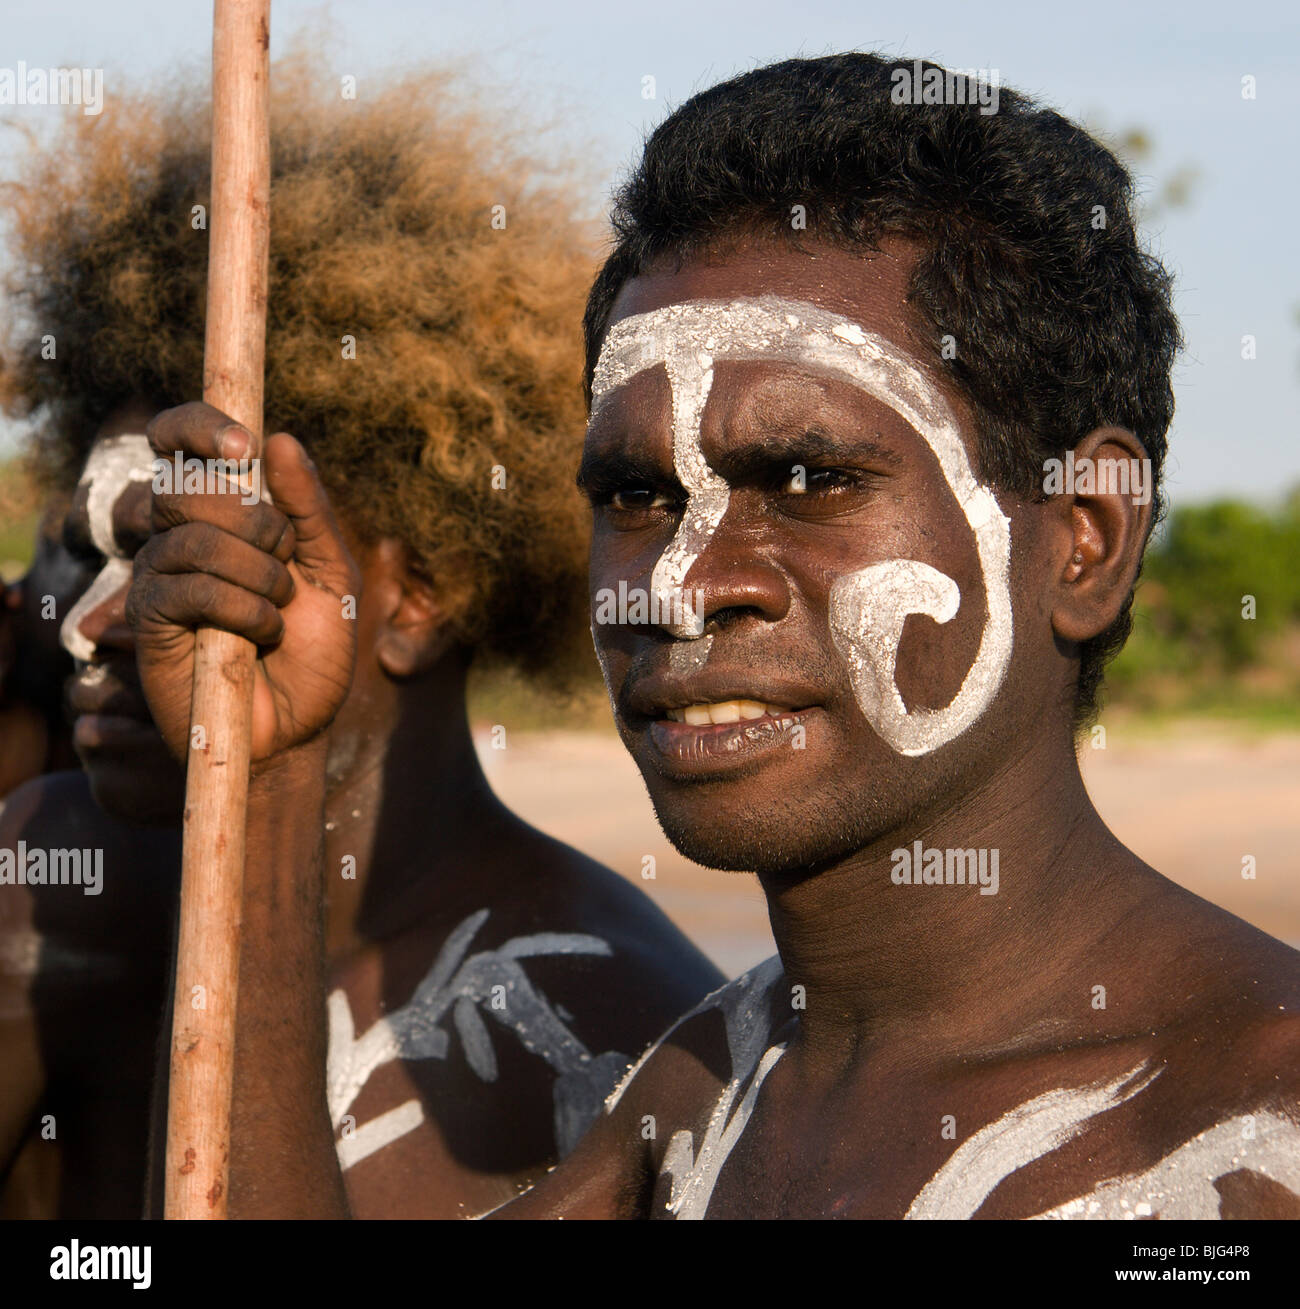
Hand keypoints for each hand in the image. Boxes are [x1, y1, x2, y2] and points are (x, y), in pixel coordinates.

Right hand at [127, 402, 360, 765]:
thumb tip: (280, 439)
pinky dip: (243, 610)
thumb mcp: (331, 573)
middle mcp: (176, 535)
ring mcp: (157, 576)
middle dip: (257, 522)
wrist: (298, 727)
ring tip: (279, 610)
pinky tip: (260, 636)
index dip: (199, 426)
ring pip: (193, 535)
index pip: (179, 440)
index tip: (245, 448)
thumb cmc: (312, 651)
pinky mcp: (148, 621)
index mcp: (218, 513)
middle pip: (186, 483)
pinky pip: (189, 587)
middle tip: (286, 562)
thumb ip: (310, 510)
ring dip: (259, 574)